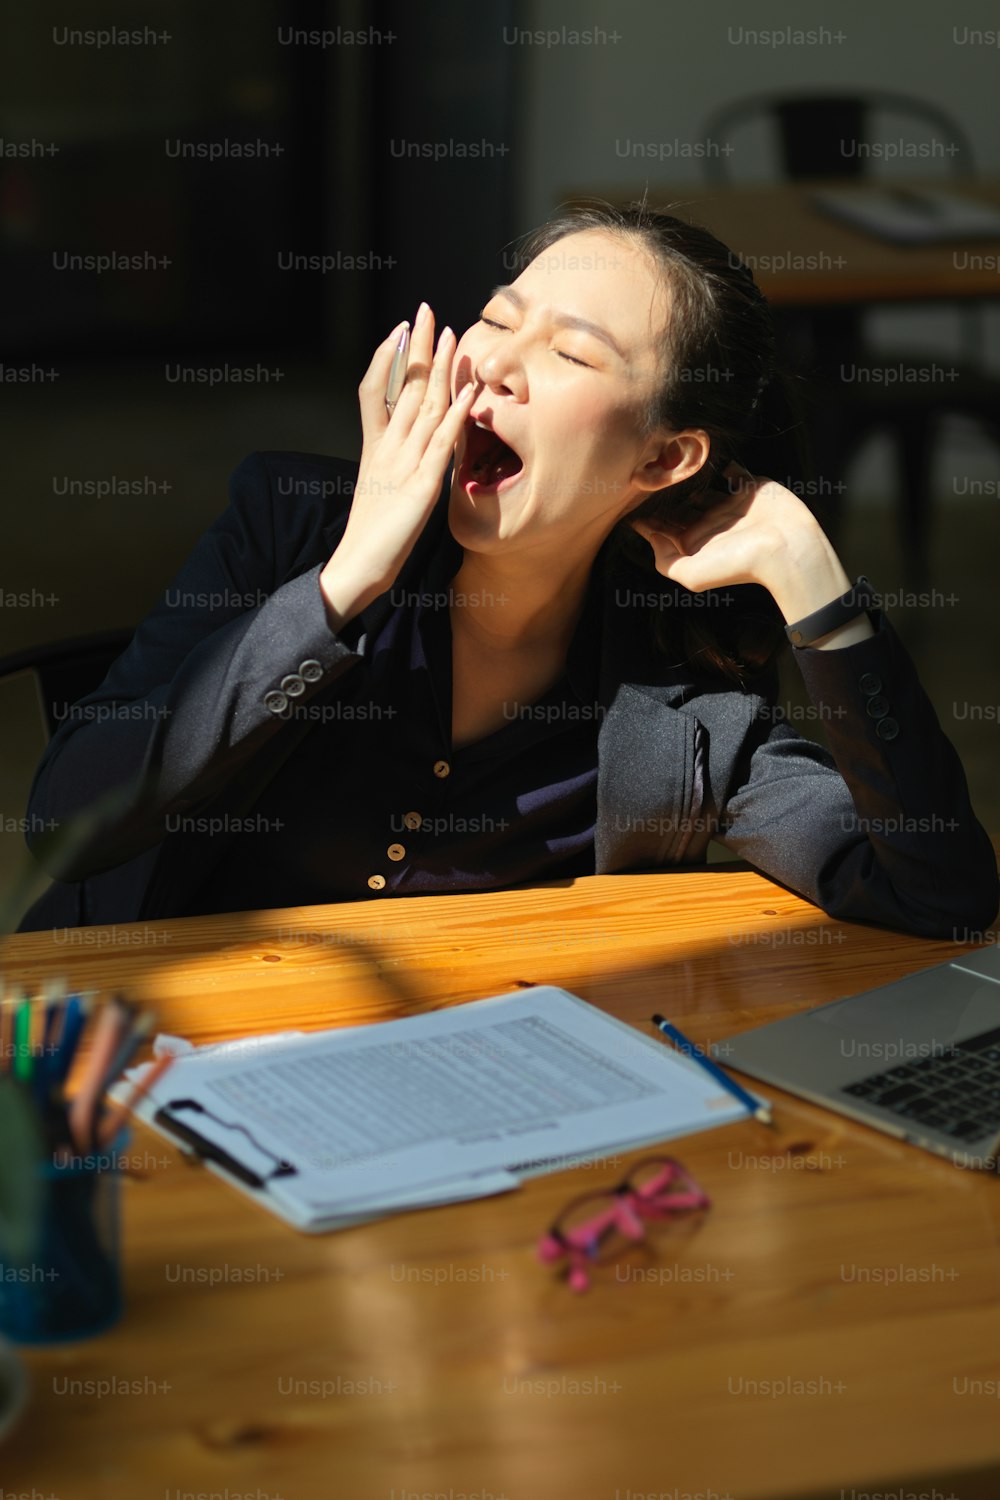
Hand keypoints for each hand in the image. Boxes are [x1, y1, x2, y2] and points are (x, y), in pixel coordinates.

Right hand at [319, 302, 474, 626]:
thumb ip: (396, 462)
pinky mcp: (420, 487)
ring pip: (423, 407)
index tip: (401, 330)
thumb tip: (413, 443)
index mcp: (374, 447)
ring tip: (450, 334)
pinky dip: (455, 416)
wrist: (358, 568)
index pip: (377, 390)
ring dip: (439, 369)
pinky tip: (467, 393)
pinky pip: (441, 445)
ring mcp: (402, 465)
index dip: (388, 358)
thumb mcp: (382, 488)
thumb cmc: (373, 534)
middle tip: (425, 310)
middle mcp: (387, 448)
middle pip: (402, 388)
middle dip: (416, 348)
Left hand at [629, 464, 869, 643]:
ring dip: (689, 474)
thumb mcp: (691, 573)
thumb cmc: (739, 564)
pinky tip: (707, 452)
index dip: (647, 513)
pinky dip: (722, 462)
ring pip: (702, 485)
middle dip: (664, 491)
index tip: (629, 496)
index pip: (664, 525)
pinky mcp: (749, 487)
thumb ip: (664, 558)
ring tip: (672, 457)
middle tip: (646, 470)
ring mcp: (729, 505)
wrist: (786, 548)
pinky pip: (733, 471)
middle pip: (680, 504)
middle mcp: (710, 523)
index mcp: (695, 542)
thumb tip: (648, 534)